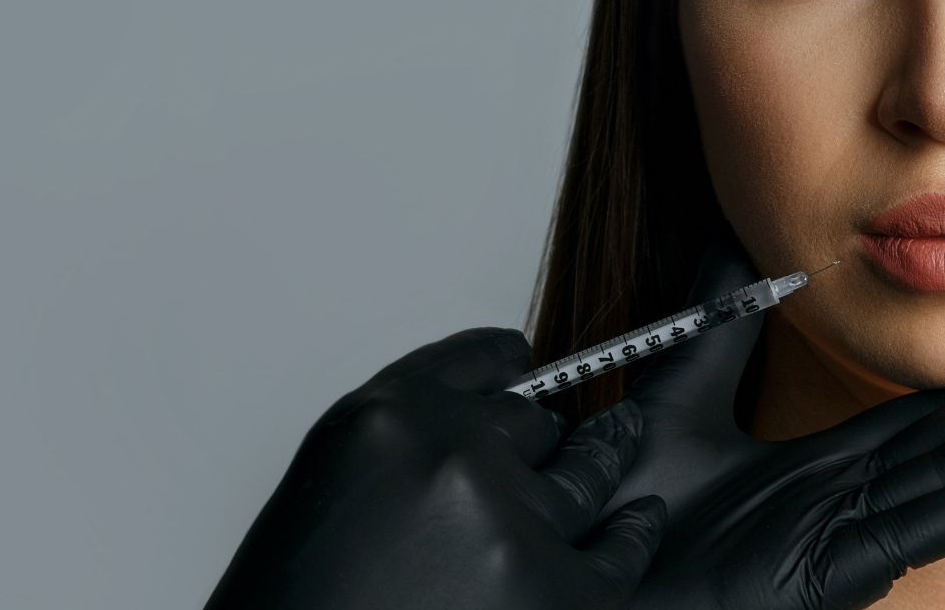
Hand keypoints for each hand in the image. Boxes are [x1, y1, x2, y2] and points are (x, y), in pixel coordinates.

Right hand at [204, 327, 666, 609]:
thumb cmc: (302, 603)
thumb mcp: (330, 489)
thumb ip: (400, 443)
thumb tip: (472, 423)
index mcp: (383, 420)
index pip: (471, 363)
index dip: (502, 363)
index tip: (520, 358)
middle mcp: (450, 454)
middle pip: (532, 419)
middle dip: (540, 435)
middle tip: (564, 432)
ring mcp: (506, 521)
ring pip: (582, 473)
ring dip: (599, 461)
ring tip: (623, 440)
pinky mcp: (551, 592)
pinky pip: (618, 550)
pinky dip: (634, 534)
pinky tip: (643, 518)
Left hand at [601, 226, 944, 609]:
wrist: (498, 590)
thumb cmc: (563, 525)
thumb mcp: (642, 405)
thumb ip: (702, 338)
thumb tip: (736, 251)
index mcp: (791, 472)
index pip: (917, 410)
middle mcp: (822, 510)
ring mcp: (821, 547)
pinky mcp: (804, 581)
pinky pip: (907, 533)